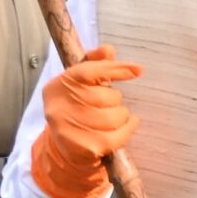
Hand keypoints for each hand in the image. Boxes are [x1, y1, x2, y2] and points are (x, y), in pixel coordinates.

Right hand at [32, 45, 140, 197]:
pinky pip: (118, 135)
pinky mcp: (83, 148)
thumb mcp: (82, 84)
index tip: (138, 70)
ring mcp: (69, 128)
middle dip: (114, 99)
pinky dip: (128, 129)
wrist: (67, 147)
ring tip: (111, 117)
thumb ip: (96, 64)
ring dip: (121, 116)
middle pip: (106, 96)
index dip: (114, 69)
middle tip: (107, 104)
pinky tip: (126, 126)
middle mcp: (59, 106)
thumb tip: (108, 49)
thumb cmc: (79, 108)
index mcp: (58, 85)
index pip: (88, 71)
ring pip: (115, 116)